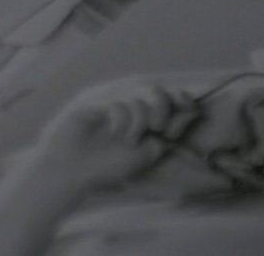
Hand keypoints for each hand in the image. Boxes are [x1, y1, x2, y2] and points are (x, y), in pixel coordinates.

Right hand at [38, 84, 201, 192]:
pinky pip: (121, 104)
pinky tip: (114, 132)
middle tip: (158, 127)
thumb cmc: (107, 168)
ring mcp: (115, 108)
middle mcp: (132, 115)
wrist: (73, 169)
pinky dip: (122, 120)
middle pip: (159, 94)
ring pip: (141, 100)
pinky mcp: (99, 104)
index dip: (183, 100)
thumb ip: (165, 135)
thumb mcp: (146, 155)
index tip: (190, 106)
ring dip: (140, 120)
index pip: (170, 104)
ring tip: (128, 138)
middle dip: (163, 107)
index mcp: (146, 127)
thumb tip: (188, 114)